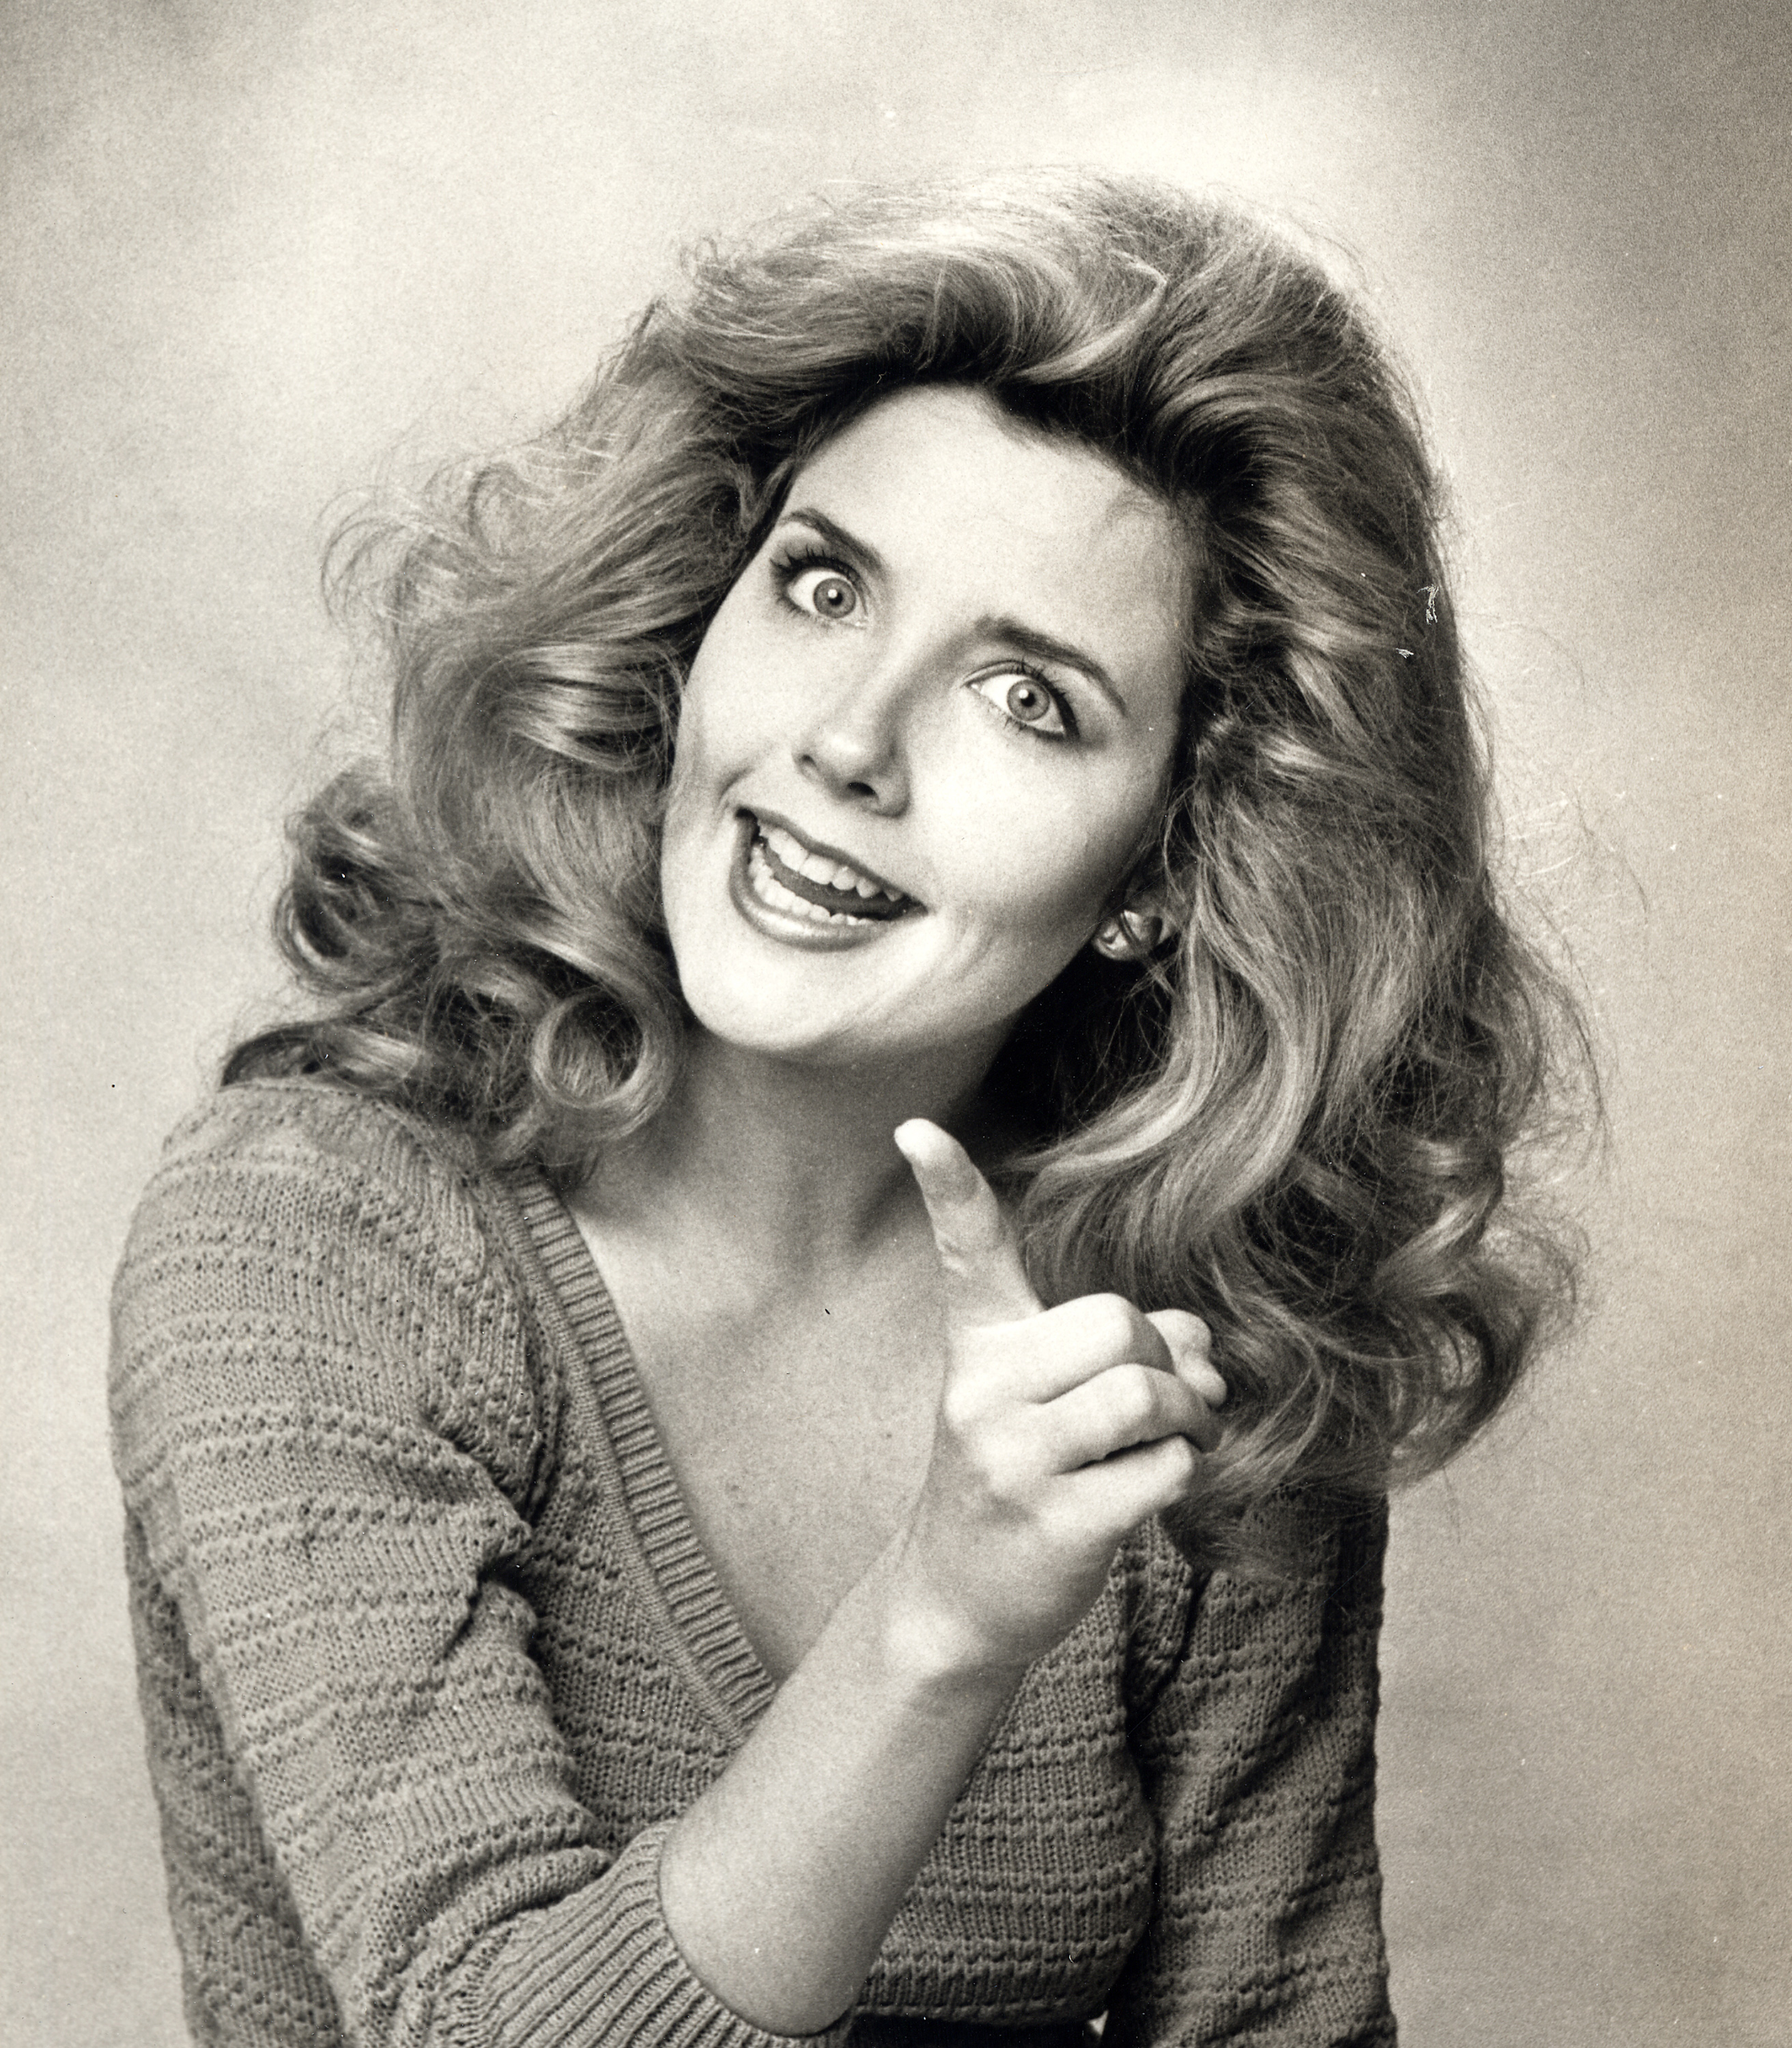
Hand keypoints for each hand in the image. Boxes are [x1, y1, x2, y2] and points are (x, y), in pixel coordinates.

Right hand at [887, 1119, 1225, 1678]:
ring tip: (1173, 1442)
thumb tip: (1205, 1346)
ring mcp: (1012, 1459)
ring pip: (1144, 1393)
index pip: (966, 1252)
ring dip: (1185, 1420)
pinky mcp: (1054, 1523)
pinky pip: (1161, 1469)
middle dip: (1165, 1360)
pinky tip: (1142, 1496)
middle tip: (1168, 1403)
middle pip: (1118, 1323)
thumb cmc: (1021, 1478)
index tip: (916, 1128)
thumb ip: (1123, 1347)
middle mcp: (982, 1391)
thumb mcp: (1048, 1401)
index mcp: (978, 1346)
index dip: (946, 1187)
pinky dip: (1178, 1478)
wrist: (960, 1599)